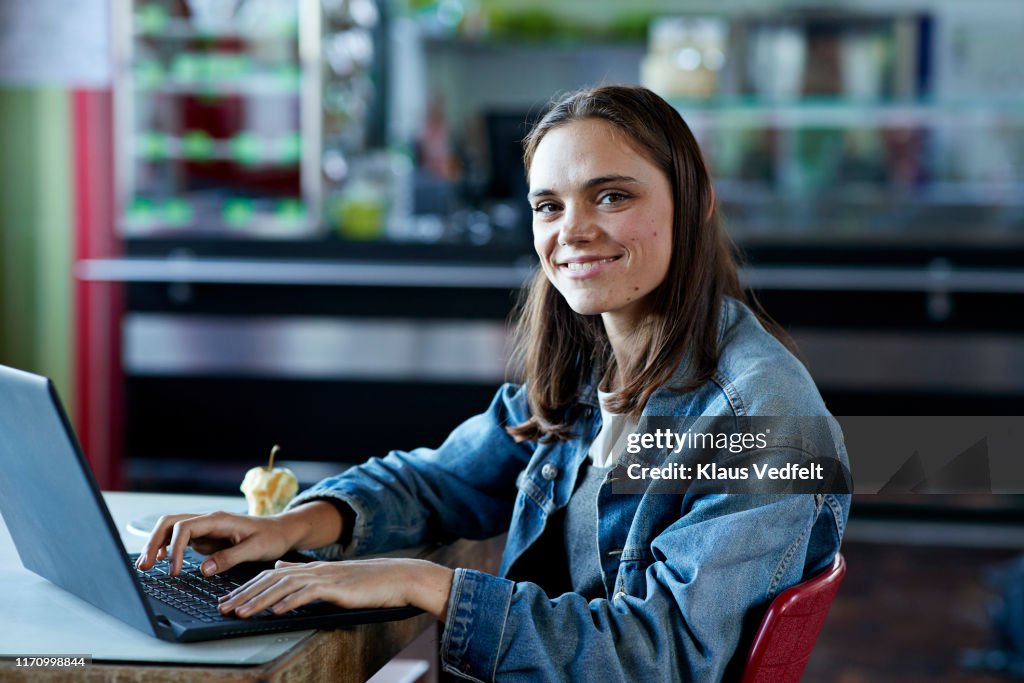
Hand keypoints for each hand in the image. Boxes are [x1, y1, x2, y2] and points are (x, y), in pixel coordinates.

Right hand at [136, 511, 298, 575]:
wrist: (281, 531)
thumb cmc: (271, 538)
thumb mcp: (255, 549)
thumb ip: (229, 557)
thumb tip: (203, 569)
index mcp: (218, 520)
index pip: (185, 528)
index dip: (175, 549)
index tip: (175, 571)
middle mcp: (208, 520)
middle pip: (170, 523)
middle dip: (154, 542)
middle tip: (144, 566)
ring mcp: (205, 528)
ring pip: (171, 529)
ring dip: (156, 544)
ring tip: (145, 565)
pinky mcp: (205, 537)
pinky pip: (179, 539)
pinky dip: (167, 548)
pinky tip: (161, 561)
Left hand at [218, 558, 454, 619]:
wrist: (396, 578)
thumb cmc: (367, 582)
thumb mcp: (331, 576)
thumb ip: (304, 572)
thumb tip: (281, 568)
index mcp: (310, 568)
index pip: (270, 576)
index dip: (247, 588)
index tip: (227, 600)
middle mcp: (313, 569)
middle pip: (270, 580)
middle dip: (244, 594)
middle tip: (222, 608)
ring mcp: (325, 577)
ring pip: (284, 586)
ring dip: (259, 600)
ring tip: (240, 612)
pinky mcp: (336, 587)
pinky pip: (308, 593)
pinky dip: (290, 601)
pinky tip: (276, 611)